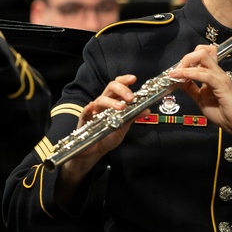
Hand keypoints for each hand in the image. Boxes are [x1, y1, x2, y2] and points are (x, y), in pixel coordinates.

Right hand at [55, 75, 145, 204]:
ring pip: (101, 99)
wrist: (94, 152)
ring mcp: (94, 110)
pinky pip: (86, 110)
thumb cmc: (107, 138)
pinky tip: (94, 108)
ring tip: (121, 107)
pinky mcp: (85, 118)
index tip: (134, 79)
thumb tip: (147, 109)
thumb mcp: (123, 127)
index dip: (125, 81)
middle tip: (131, 97)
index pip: (118, 86)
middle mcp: (104, 103)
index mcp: (113, 102)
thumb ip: (133, 117)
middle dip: (122, 89)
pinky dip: (91, 108)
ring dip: (112, 101)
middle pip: (111, 87)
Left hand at [168, 45, 231, 142]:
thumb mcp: (200, 99)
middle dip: (186, 58)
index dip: (187, 59)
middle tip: (176, 70)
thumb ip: (191, 89)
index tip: (176, 70)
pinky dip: (192, 73)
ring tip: (175, 74)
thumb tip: (179, 80)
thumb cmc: (222, 113)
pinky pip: (206, 75)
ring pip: (203, 58)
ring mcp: (221, 77)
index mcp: (213, 74)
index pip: (201, 54)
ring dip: (186, 65)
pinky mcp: (223, 85)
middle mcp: (217, 72)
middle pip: (202, 51)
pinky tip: (184, 76)